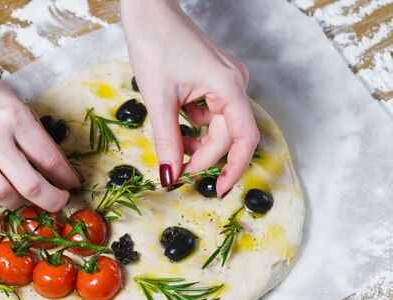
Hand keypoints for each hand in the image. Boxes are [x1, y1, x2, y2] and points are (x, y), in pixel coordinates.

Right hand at [0, 14, 79, 210]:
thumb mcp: (15, 102)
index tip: (73, 184)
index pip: (49, 157)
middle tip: (59, 201)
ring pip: (3, 196)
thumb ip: (34, 133)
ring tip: (25, 193)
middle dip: (52, 200)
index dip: (66, 177)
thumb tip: (56, 167)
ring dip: (21, 202)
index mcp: (14, 117)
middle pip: (30, 185)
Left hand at [121, 0, 258, 195]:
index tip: (217, 190)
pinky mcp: (214, 81)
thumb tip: (171, 177)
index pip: (244, 139)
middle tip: (179, 174)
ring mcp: (225, 82)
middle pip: (228, 136)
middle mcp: (234, 84)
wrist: (149, 11)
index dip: (233, 169)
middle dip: (205, 158)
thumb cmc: (155, 44)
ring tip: (175, 152)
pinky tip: (177, 128)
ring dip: (199, 143)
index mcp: (228, 87)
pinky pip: (210, 113)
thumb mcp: (159, 100)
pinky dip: (195, 127)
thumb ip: (167, 141)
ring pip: (218, 126)